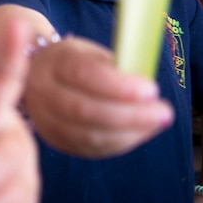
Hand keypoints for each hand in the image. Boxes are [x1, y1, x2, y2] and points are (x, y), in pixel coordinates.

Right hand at [24, 35, 173, 156]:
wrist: (38, 75)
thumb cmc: (76, 62)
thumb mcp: (91, 53)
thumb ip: (115, 68)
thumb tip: (147, 91)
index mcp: (54, 60)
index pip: (83, 74)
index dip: (118, 86)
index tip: (151, 90)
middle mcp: (42, 91)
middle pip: (84, 109)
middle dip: (130, 115)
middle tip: (164, 112)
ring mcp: (45, 119)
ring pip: (87, 135)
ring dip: (129, 133)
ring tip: (156, 123)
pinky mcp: (54, 140)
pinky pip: (89, 148)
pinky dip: (120, 143)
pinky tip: (140, 132)